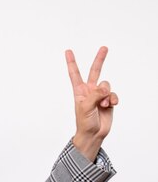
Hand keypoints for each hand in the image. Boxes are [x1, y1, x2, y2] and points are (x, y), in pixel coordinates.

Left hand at [66, 46, 118, 161]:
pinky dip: (113, 100)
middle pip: (95, 71)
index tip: (68, 51)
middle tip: (104, 47)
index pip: (74, 73)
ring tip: (102, 105)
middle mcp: (90, 90)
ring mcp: (100, 95)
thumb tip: (105, 87)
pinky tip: (110, 106)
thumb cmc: (84, 122)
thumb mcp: (85, 107)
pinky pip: (114, 95)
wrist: (94, 133)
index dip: (71, 62)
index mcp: (79, 90)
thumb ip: (94, 95)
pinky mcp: (109, 100)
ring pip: (107, 85)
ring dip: (106, 96)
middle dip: (100, 59)